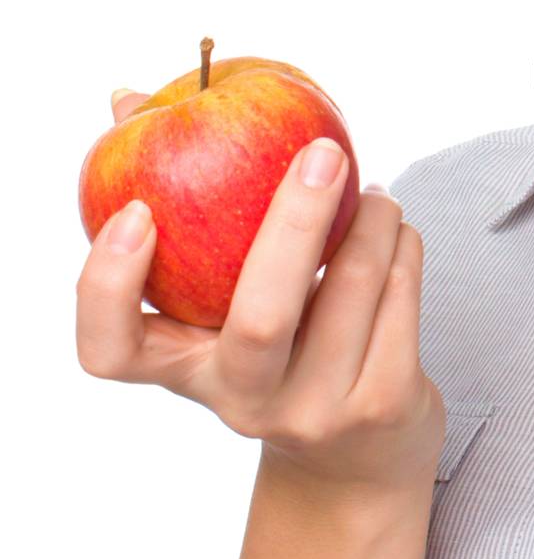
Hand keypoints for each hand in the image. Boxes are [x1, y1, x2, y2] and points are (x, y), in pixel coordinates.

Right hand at [76, 88, 443, 500]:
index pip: (111, 350)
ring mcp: (316, 409)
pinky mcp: (384, 402)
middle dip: (297, 223)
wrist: (357, 460)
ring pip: (352, 289)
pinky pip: (401, 298)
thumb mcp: (222, 301)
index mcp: (184, 368)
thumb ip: (185, 208)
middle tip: (323, 152)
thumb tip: (127, 98)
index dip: (107, 286)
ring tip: (372, 193)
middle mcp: (243, 400)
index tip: (135, 212)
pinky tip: (394, 232)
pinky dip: (402, 248)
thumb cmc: (282, 349)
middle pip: (261, 318)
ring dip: (373, 220)